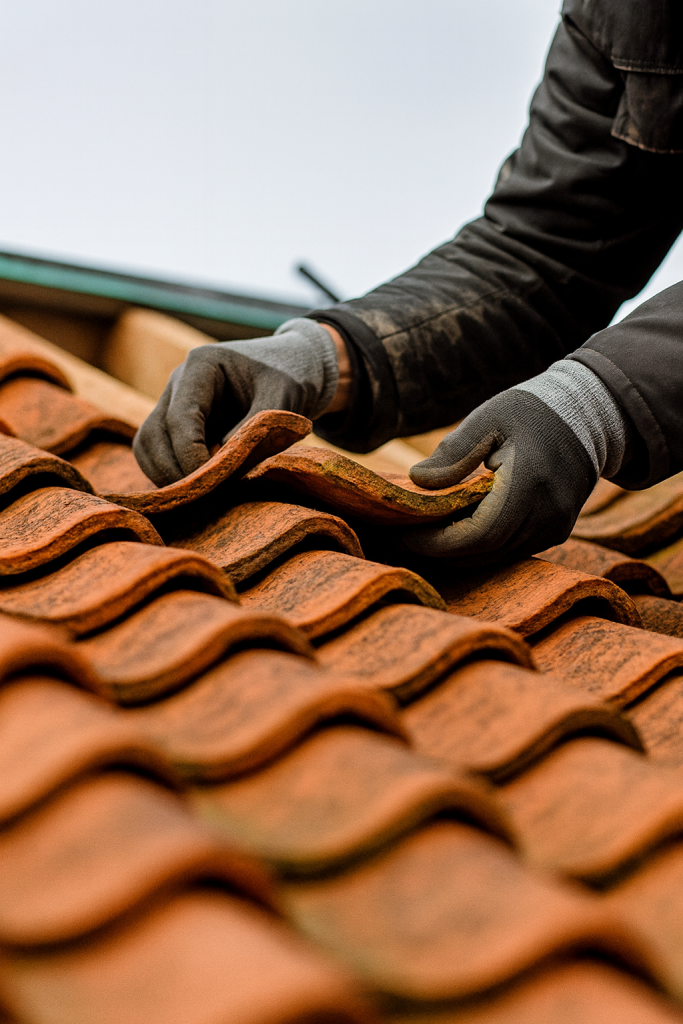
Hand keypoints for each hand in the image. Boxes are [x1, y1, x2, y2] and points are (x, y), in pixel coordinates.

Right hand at [133, 318, 348, 485]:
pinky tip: (201, 489)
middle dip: (173, 471)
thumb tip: (220, 467)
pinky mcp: (176, 425)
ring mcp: (172, 403)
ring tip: (201, 497)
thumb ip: (253, 429)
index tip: (214, 481)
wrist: (292, 367)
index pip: (180, 418)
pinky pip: (159, 455)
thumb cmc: (290, 377)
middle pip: (152, 435)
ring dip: (166, 476)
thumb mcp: (282, 398)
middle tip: (205, 497)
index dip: (190, 455)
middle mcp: (178, 383)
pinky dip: (172, 475)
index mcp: (202, 365)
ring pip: (147, 447)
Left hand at [403, 388, 596, 566]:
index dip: (439, 543)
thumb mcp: (489, 418)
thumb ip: (454, 451)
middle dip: (443, 551)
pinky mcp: (558, 531)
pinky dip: (483, 547)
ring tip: (427, 536)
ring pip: (499, 557)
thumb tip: (418, 481)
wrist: (588, 417)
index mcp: (529, 484)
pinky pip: (513, 550)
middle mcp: (548, 514)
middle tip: (407, 538)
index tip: (406, 535)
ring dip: (461, 553)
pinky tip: (457, 532)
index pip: (479, 535)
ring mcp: (557, 527)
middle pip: (487, 553)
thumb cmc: (531, 412)